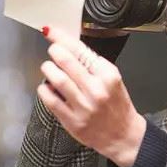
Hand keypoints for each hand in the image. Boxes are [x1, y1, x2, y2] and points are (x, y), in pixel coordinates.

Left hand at [38, 26, 145, 166]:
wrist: (123, 135)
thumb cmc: (116, 105)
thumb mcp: (111, 78)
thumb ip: (91, 63)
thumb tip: (68, 45)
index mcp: (107, 75)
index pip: (80, 50)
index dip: (61, 38)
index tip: (51, 32)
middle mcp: (96, 89)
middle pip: (66, 61)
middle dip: (54, 51)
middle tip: (52, 51)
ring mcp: (84, 106)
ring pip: (57, 79)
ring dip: (48, 69)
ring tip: (48, 68)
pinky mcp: (72, 121)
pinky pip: (50, 100)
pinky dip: (44, 90)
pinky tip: (47, 87)